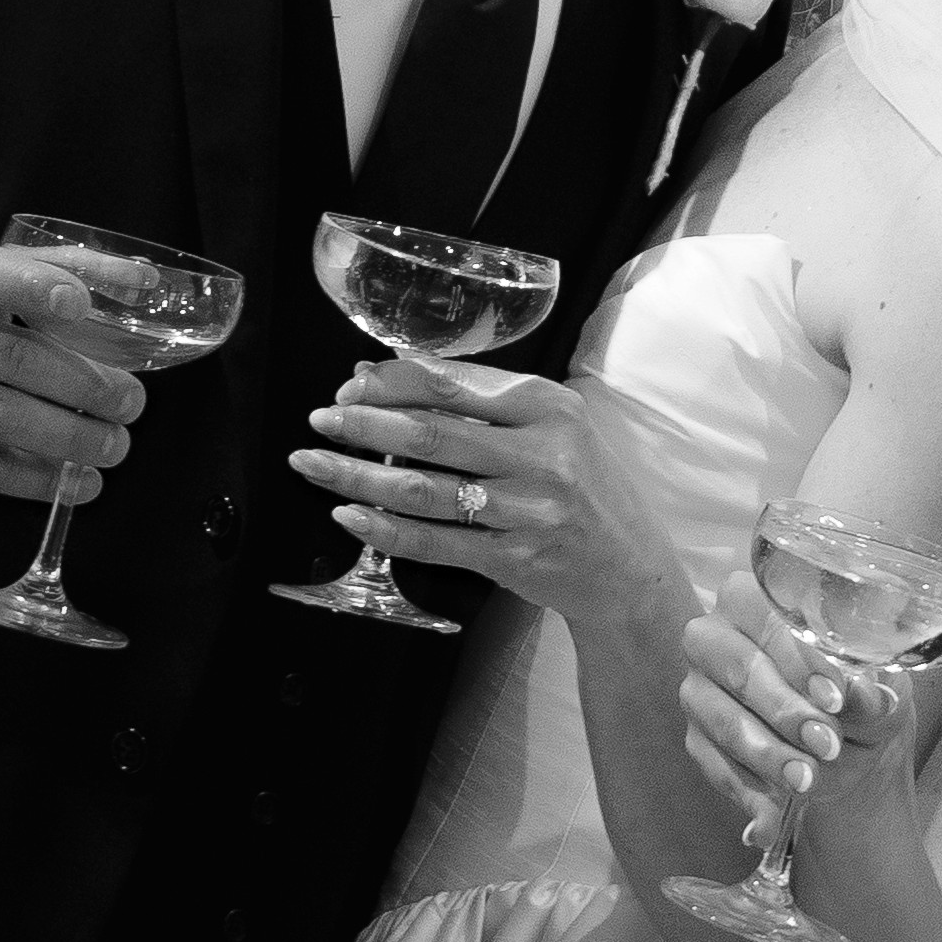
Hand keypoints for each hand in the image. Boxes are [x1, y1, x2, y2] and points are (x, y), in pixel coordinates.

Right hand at [0, 242, 145, 498]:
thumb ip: (42, 270)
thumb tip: (138, 280)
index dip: (30, 285)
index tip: (79, 303)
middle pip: (10, 356)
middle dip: (82, 382)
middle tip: (131, 400)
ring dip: (67, 435)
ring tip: (114, 444)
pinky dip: (34, 477)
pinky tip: (76, 481)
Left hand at [288, 362, 670, 629]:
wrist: (631, 569)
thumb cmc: (584, 486)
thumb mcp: (552, 427)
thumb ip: (480, 401)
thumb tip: (383, 373)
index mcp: (549, 406)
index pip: (451, 383)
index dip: (389, 383)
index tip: (349, 386)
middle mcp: (541, 455)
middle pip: (430, 432)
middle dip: (362, 423)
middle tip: (318, 421)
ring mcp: (527, 510)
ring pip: (423, 489)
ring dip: (356, 475)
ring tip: (310, 463)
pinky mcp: (514, 558)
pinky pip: (434, 542)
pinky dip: (384, 529)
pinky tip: (348, 516)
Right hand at [679, 570, 914, 854]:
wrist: (849, 751)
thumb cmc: (861, 699)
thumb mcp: (882, 694)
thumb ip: (873, 692)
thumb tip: (863, 693)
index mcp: (759, 600)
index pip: (768, 616)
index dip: (800, 657)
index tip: (836, 697)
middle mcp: (715, 636)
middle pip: (740, 667)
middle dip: (785, 710)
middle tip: (827, 744)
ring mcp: (699, 689)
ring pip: (723, 721)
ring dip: (767, 755)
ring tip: (807, 781)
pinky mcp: (697, 738)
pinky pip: (716, 766)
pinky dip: (749, 794)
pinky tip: (773, 819)